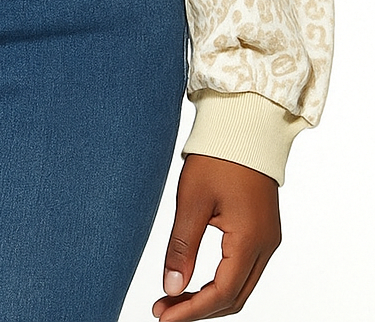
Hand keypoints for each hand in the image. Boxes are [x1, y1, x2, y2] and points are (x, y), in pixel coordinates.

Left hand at [152, 153, 280, 318]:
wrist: (243, 128)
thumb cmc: (217, 158)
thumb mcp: (192, 200)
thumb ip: (181, 246)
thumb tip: (171, 287)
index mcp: (250, 240)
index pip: (222, 293)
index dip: (191, 310)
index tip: (163, 316)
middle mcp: (266, 246)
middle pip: (235, 298)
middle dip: (199, 309)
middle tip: (164, 310)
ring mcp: (268, 240)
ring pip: (241, 287)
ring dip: (210, 298)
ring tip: (174, 299)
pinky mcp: (263, 232)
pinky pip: (244, 270)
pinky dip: (221, 283)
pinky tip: (196, 282)